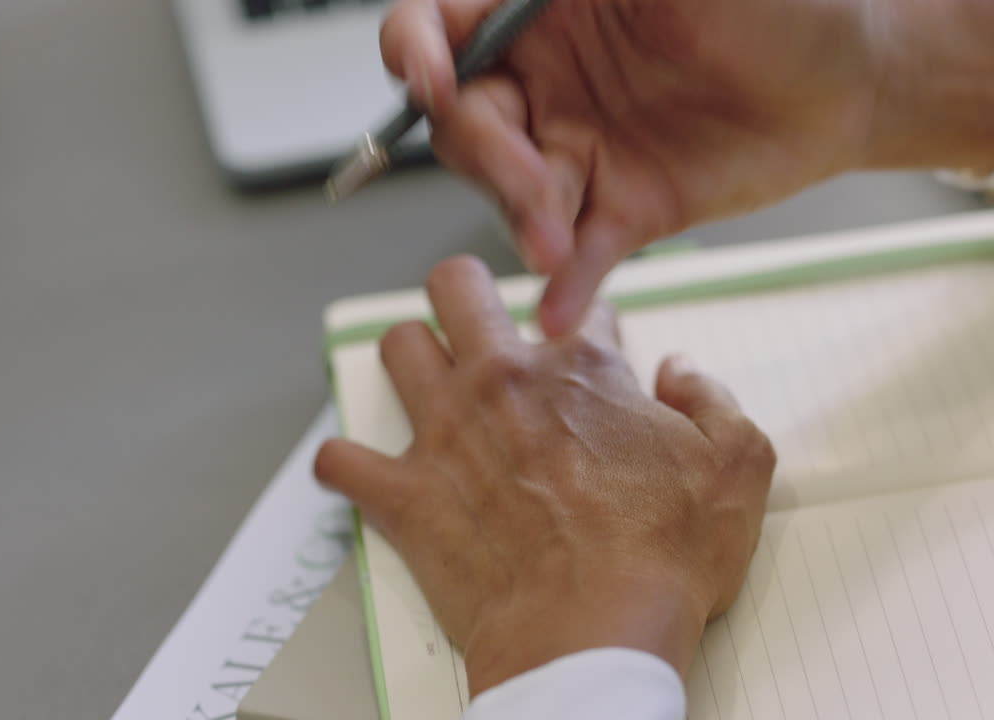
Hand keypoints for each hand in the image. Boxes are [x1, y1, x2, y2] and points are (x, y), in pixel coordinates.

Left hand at [314, 256, 775, 695]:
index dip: (588, 321)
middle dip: (466, 292)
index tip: (587, 344)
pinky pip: (342, 459)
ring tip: (426, 380)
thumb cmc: (660, 558)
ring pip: (397, 348)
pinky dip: (345, 463)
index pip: (579, 307)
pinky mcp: (406, 494)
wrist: (591, 634)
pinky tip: (360, 469)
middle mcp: (503, 384)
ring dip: (408, 357)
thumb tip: (682, 372)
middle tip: (478, 320)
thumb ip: (712, 400)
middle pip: (458, 288)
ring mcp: (446, 434)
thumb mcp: (736, 466)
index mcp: (581, 370)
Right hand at [380, 0, 993, 335]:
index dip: (416, 49)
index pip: (439, 28)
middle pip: (464, 122)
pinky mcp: (620, 209)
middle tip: (529, 175)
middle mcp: (546, 83)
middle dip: (484, 153)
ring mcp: (578, 150)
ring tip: (552, 245)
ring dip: (522, 219)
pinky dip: (564, 283)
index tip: (429, 74)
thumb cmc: (781, 2)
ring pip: (512, 192)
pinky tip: (557, 305)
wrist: (851, 80)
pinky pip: (578, 251)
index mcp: (541, 11)